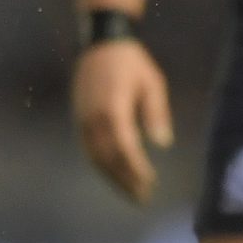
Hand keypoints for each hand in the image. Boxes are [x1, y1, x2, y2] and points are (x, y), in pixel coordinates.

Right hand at [72, 37, 172, 203]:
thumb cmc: (132, 64)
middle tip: (142, 198)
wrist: (101, 44)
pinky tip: (114, 176)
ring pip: (95, 157)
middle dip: (125, 180)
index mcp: (113, 109)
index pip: (124, 148)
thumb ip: (156, 113)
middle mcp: (94, 118)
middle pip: (108, 158)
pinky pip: (89, 149)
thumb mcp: (153, 84)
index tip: (151, 183)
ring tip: (130, 193)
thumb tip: (162, 143)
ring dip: (112, 178)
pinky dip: (101, 166)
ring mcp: (83, 120)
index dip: (136, 168)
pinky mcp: (79, 120)